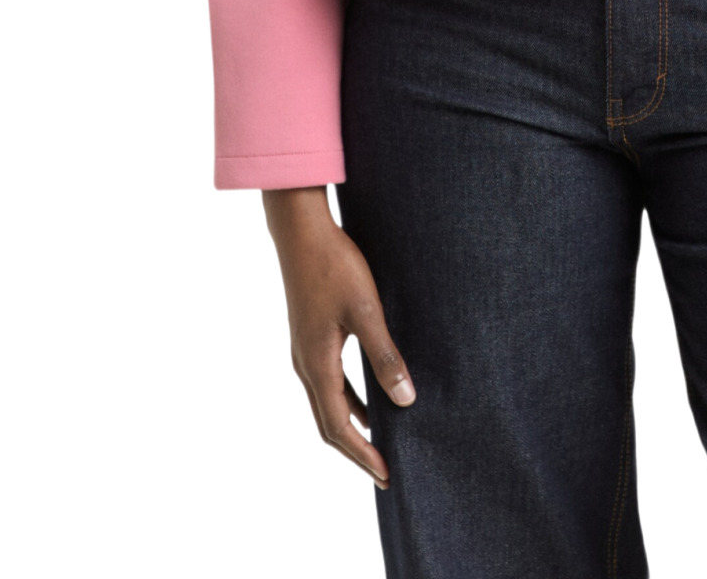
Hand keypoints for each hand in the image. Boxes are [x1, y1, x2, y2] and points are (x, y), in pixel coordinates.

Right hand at [262, 185, 414, 488]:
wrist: (301, 231)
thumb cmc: (334, 267)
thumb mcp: (366, 311)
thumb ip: (385, 357)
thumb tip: (405, 401)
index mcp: (317, 365)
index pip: (339, 427)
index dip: (363, 454)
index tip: (386, 475)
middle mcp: (305, 365)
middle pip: (329, 423)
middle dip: (357, 450)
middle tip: (384, 471)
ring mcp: (304, 351)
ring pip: (328, 403)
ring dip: (353, 425)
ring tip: (379, 442)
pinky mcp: (310, 336)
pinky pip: (329, 382)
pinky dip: (349, 400)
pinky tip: (370, 397)